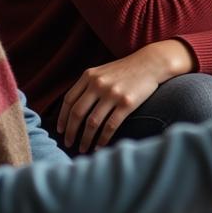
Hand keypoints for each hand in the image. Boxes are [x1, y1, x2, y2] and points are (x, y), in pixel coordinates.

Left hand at [58, 41, 189, 151]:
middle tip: (69, 144)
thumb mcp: (102, 71)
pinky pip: (110, 126)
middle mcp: (98, 84)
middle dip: (71, 132)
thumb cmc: (125, 70)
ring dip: (85, 139)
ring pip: (92, 123)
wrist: (151, 63)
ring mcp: (113, 93)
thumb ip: (87, 85)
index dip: (62, 118)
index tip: (60, 130)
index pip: (69, 100)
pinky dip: (102, 139)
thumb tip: (71, 110)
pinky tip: (99, 145)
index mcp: (89, 75)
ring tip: (83, 148)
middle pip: (77, 113)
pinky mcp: (127, 103)